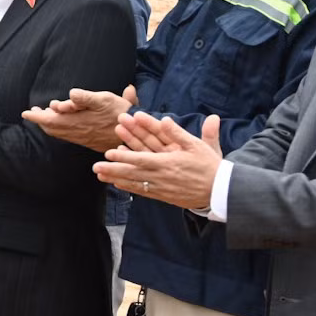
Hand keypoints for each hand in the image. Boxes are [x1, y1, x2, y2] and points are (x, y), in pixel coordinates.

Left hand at [25, 85, 136, 152]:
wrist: (133, 133)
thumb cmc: (118, 113)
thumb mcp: (103, 100)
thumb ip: (84, 97)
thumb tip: (70, 94)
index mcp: (76, 122)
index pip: (49, 121)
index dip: (36, 117)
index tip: (26, 113)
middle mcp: (76, 132)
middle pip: (51, 128)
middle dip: (40, 120)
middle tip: (33, 111)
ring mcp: (81, 137)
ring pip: (59, 132)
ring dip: (49, 124)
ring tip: (44, 114)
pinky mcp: (87, 140)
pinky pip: (67, 136)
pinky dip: (58, 129)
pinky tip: (61, 124)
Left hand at [94, 112, 222, 209]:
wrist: (221, 191)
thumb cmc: (210, 166)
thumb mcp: (198, 146)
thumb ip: (180, 133)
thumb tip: (165, 119)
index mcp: (169, 162)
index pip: (141, 158)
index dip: (124, 157)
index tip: (108, 153)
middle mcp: (162, 176)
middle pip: (133, 172)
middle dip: (113, 169)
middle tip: (95, 167)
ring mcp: (162, 187)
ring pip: (135, 183)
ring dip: (116, 179)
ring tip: (99, 175)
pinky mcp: (164, 196)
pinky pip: (143, 192)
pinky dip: (129, 188)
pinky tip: (117, 184)